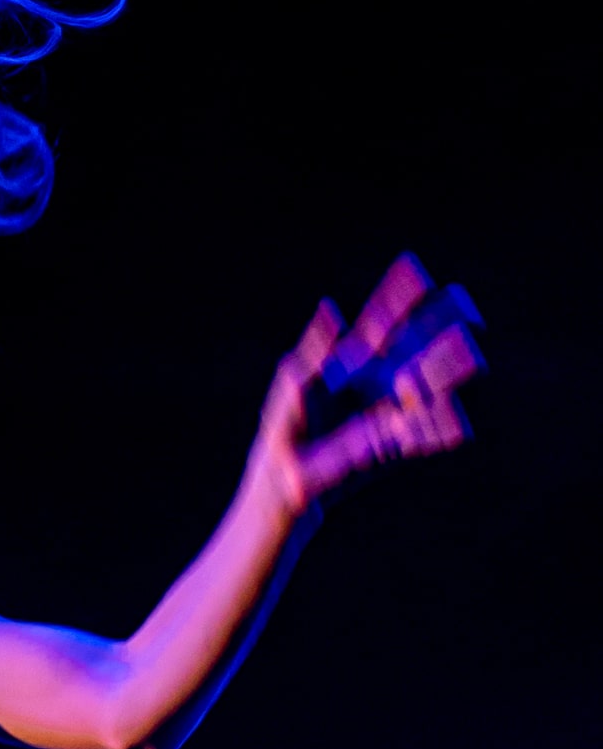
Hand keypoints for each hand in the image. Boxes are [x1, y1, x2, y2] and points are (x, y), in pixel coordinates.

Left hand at [252, 257, 480, 518]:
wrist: (286, 479)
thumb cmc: (286, 427)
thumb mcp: (293, 384)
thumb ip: (313, 351)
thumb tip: (332, 309)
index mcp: (359, 357)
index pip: (386, 317)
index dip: (402, 292)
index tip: (415, 269)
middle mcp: (385, 377)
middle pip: (427, 340)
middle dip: (447, 322)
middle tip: (462, 309)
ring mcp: (396, 409)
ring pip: (436, 382)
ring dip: (450, 368)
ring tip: (459, 357)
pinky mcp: (398, 444)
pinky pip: (430, 433)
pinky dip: (441, 426)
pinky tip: (449, 421)